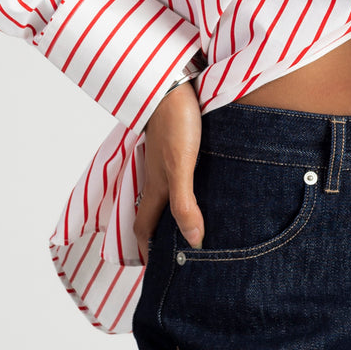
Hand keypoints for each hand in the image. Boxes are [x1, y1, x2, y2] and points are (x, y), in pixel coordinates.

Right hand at [133, 81, 203, 263]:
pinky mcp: (179, 143)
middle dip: (162, 233)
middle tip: (180, 251)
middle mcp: (158, 176)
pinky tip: (206, 185)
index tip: (157, 268)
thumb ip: (185, 204)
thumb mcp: (181, 168)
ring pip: (167, 192)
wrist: (173, 81)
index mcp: (156, 186)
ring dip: (176, 210)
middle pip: (155, 212)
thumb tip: (194, 241)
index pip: (145, 227)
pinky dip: (188, 186)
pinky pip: (180, 173)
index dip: (147, 250)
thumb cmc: (175, 122)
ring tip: (196, 224)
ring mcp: (167, 159)